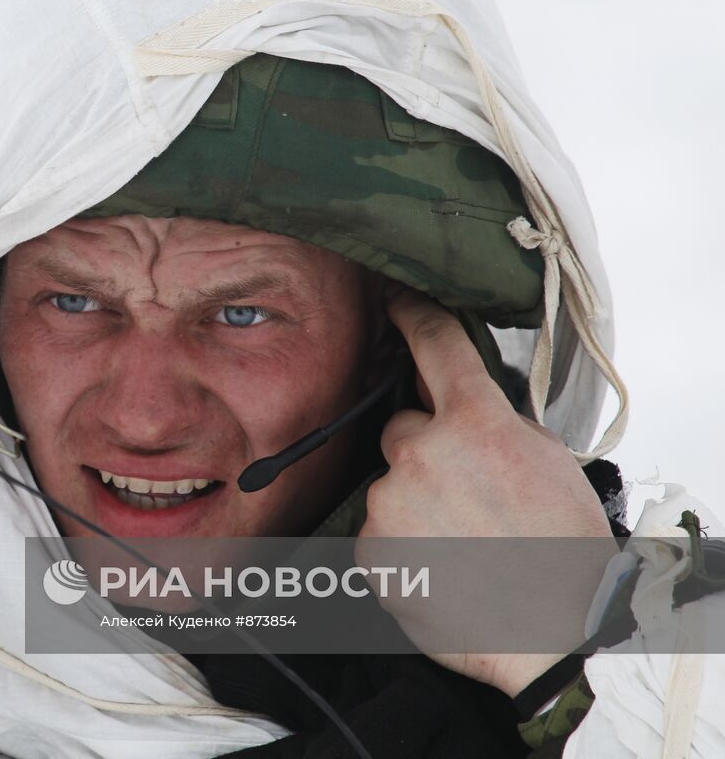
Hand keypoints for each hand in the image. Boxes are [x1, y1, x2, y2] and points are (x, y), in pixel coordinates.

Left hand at [357, 287, 615, 697]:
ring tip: (463, 541)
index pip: (435, 345)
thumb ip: (495, 422)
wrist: (546, 633)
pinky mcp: (370, 545)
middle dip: (428, 450)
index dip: (411, 313)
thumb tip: (460, 403)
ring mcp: (389, 499)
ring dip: (417, 501)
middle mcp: (421, 451)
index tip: (392, 297)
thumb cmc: (560, 549)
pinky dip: (403, 543)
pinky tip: (443, 565)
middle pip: (404, 427)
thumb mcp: (547, 461)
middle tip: (469, 494)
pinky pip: (380, 529)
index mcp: (475, 422)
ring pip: (392, 482)